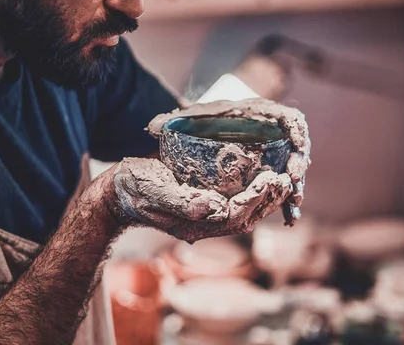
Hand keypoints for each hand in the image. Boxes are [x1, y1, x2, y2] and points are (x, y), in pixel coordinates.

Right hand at [112, 158, 292, 242]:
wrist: (117, 194)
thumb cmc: (133, 189)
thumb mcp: (154, 191)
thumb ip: (182, 202)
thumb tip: (213, 207)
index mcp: (193, 223)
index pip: (234, 216)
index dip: (256, 200)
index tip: (272, 181)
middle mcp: (202, 223)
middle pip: (244, 218)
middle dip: (267, 201)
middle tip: (286, 180)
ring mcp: (202, 216)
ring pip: (242, 212)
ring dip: (264, 199)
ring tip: (281, 181)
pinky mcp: (201, 205)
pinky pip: (233, 204)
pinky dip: (250, 194)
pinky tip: (260, 180)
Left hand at [148, 98, 310, 225]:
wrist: (204, 133)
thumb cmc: (199, 124)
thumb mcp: (187, 119)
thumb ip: (171, 121)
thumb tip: (151, 127)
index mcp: (259, 114)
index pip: (287, 116)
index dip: (296, 127)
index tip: (298, 142)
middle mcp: (273, 132)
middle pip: (296, 145)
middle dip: (299, 161)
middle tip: (293, 177)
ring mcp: (276, 152)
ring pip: (294, 169)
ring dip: (297, 184)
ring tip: (295, 202)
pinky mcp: (273, 170)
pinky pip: (284, 186)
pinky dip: (288, 200)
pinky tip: (292, 217)